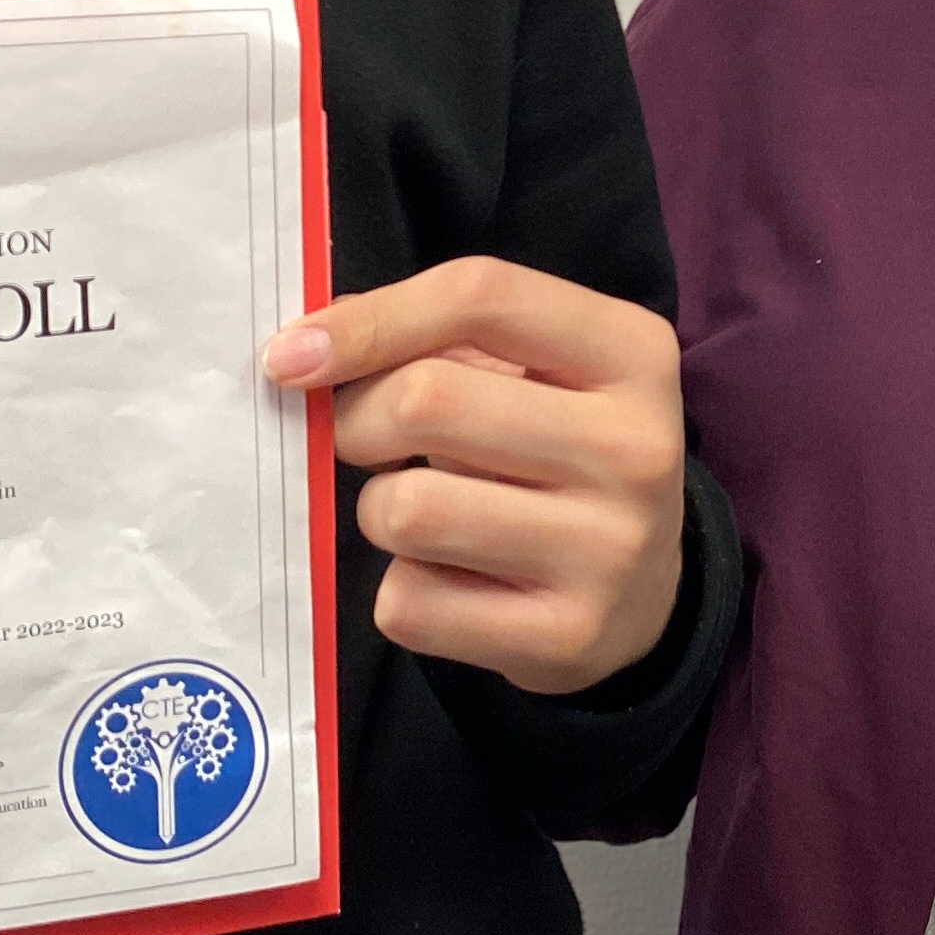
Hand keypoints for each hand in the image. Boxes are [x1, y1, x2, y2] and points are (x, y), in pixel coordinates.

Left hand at [263, 256, 686, 694]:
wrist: (643, 597)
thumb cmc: (559, 456)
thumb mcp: (537, 373)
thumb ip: (437, 340)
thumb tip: (306, 350)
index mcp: (632, 354)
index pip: (481, 298)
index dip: (369, 321)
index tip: (291, 356)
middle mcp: (635, 447)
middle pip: (429, 401)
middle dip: (356, 421)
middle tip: (361, 440)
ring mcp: (607, 548)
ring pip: (407, 510)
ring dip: (382, 510)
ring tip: (424, 513)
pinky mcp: (566, 636)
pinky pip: (410, 603)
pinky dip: (404, 591)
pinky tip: (452, 581)